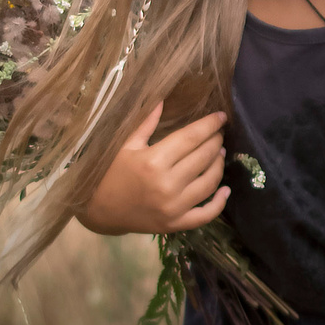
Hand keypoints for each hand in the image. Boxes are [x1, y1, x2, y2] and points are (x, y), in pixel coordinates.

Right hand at [75, 101, 230, 235]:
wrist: (99, 210)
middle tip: (219, 133)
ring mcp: (174, 207)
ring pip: (210, 183)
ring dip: (219, 165)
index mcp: (153, 161)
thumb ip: (146, 123)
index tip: (221, 116)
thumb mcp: (125, 146)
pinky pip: (206, 215)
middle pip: (203, 157)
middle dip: (216, 141)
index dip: (209, 125)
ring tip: (220, 153)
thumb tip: (163, 99)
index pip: (190, 137)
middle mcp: (167, 184)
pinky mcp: (176, 224)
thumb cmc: (110, 173)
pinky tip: (226, 190)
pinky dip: (219, 203)